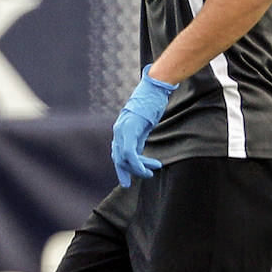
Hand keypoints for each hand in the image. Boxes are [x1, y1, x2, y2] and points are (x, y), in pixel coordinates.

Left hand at [111, 66, 177, 187]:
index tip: (126, 178)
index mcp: (121, 128)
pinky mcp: (130, 131)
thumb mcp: (144, 123)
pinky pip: (130, 155)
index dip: (121, 167)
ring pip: (124, 159)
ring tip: (151, 173)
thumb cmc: (152, 102)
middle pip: (117, 157)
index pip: (117, 152)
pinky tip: (149, 169)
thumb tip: (138, 149)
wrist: (154, 88)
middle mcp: (119, 130)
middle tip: (128, 184)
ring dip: (138, 169)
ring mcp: (123, 130)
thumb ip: (139, 135)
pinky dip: (139, 165)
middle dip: (123, 172)